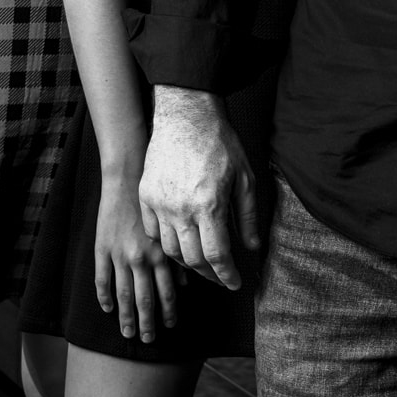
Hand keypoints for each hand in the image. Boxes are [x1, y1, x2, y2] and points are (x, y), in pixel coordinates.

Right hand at [93, 170, 178, 341]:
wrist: (128, 177)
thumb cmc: (157, 199)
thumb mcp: (175, 226)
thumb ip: (179, 256)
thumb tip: (185, 283)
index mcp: (161, 254)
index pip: (167, 293)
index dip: (169, 312)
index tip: (170, 327)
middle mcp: (141, 258)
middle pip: (144, 299)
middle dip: (148, 323)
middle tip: (148, 340)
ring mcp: (119, 255)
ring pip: (123, 294)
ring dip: (126, 317)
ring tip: (128, 332)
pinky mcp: (102, 248)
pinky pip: (102, 279)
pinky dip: (104, 296)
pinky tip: (107, 309)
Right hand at [139, 87, 258, 288]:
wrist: (186, 115)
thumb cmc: (219, 143)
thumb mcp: (245, 178)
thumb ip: (248, 216)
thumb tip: (251, 247)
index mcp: (209, 205)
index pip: (216, 255)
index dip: (226, 274)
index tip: (234, 282)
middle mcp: (181, 208)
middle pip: (192, 259)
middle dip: (209, 273)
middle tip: (220, 275)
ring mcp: (159, 202)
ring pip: (170, 249)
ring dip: (187, 261)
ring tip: (201, 261)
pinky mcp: (146, 194)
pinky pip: (152, 231)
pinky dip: (165, 242)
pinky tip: (179, 241)